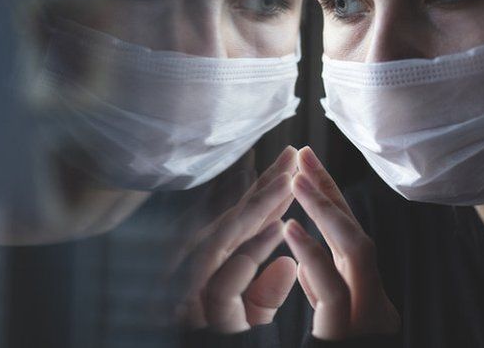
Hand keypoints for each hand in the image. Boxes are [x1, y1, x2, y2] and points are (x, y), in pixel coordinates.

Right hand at [177, 146, 299, 332]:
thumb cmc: (218, 338)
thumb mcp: (249, 316)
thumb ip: (266, 291)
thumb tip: (287, 262)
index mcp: (217, 263)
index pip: (243, 220)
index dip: (267, 190)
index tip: (292, 164)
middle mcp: (201, 265)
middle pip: (236, 218)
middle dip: (266, 185)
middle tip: (292, 155)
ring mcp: (191, 283)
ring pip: (229, 238)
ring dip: (258, 208)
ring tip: (286, 184)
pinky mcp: (190, 308)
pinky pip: (222, 282)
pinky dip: (248, 257)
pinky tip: (276, 229)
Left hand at [283, 147, 399, 339]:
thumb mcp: (327, 322)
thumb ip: (321, 291)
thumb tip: (302, 264)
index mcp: (361, 294)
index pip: (346, 236)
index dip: (329, 197)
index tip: (307, 163)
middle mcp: (372, 299)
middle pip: (353, 232)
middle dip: (329, 191)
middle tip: (304, 154)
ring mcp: (366, 316)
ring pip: (354, 251)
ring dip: (324, 211)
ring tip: (296, 181)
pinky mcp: (350, 334)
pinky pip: (334, 289)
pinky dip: (314, 255)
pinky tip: (290, 228)